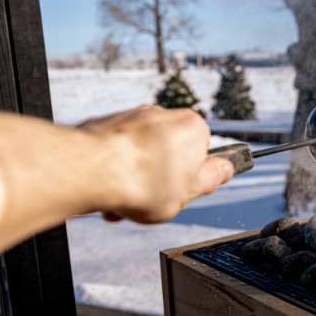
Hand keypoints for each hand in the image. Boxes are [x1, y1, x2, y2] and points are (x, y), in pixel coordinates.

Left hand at [79, 105, 233, 222]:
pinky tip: (109, 191)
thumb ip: (212, 179)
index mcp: (192, 127)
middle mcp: (164, 114)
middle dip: (160, 179)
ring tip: (126, 201)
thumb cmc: (141, 182)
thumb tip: (225, 169)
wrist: (90, 170)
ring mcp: (133, 117)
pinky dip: (115, 170)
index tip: (181, 191)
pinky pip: (118, 150)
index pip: (202, 153)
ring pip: (142, 153)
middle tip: (152, 200)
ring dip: (136, 178)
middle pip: (170, 153)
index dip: (191, 178)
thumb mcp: (191, 192)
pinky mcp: (106, 123)